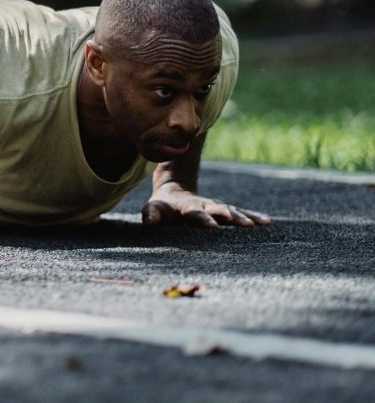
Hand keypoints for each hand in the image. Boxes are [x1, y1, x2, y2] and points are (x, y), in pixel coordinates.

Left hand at [142, 182, 270, 227]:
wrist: (175, 190)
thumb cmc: (163, 206)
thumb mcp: (154, 208)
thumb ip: (151, 214)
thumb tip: (148, 221)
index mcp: (187, 207)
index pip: (195, 213)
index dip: (202, 218)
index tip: (212, 225)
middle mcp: (205, 206)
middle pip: (220, 210)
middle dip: (231, 217)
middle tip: (244, 224)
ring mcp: (216, 207)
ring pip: (233, 211)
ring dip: (245, 217)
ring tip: (260, 223)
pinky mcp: (225, 210)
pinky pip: (241, 213)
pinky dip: (254, 216)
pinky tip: (267, 222)